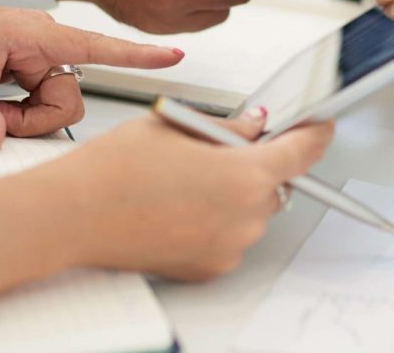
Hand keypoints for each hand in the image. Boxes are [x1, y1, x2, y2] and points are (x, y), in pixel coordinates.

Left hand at [0, 0, 181, 152]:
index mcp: (31, 33)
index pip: (94, 45)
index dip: (137, 54)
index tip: (174, 55)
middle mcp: (42, 41)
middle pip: (69, 96)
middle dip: (35, 119)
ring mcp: (37, 55)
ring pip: (57, 102)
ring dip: (25, 117)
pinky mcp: (30, 67)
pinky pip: (42, 99)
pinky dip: (20, 112)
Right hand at [0, 110, 334, 300]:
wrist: (73, 214)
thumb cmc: (116, 167)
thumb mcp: (177, 125)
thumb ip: (229, 127)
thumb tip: (255, 126)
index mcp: (243, 174)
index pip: (300, 152)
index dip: (314, 135)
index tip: (320, 127)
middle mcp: (244, 216)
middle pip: (274, 182)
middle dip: (256, 161)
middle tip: (218, 146)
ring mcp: (228, 247)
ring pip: (251, 209)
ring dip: (235, 190)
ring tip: (186, 176)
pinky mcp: (209, 267)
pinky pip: (231, 234)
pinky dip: (218, 217)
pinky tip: (179, 201)